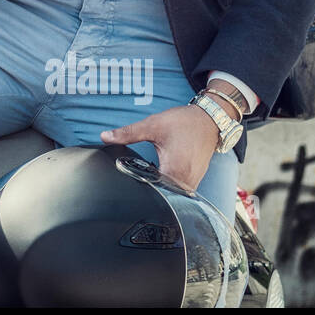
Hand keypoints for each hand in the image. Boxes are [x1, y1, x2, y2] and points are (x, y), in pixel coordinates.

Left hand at [100, 105, 218, 191]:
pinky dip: (168, 183)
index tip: (127, 186)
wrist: (209, 119)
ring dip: (158, 187)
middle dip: (147, 189)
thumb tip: (105, 137)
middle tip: (134, 180)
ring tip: (146, 177)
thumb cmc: (184, 122)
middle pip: (162, 195)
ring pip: (171, 193)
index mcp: (174, 172)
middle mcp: (185, 182)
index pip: (152, 192)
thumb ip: (127, 133)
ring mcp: (192, 182)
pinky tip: (158, 174)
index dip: (138, 189)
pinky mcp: (195, 179)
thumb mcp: (152, 125)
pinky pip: (178, 188)